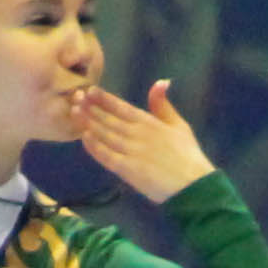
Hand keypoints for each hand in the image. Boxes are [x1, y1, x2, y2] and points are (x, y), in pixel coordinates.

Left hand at [79, 79, 218, 202]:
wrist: (193, 186)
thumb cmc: (187, 155)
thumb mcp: (179, 125)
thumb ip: (164, 105)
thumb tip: (161, 81)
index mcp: (149, 122)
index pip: (122, 107)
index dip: (104, 98)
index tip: (90, 90)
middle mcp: (137, 134)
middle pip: (109, 119)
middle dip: (91, 108)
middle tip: (74, 98)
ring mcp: (131, 152)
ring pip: (105, 134)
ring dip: (89, 123)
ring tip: (75, 113)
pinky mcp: (128, 170)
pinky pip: (107, 156)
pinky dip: (95, 147)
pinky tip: (84, 138)